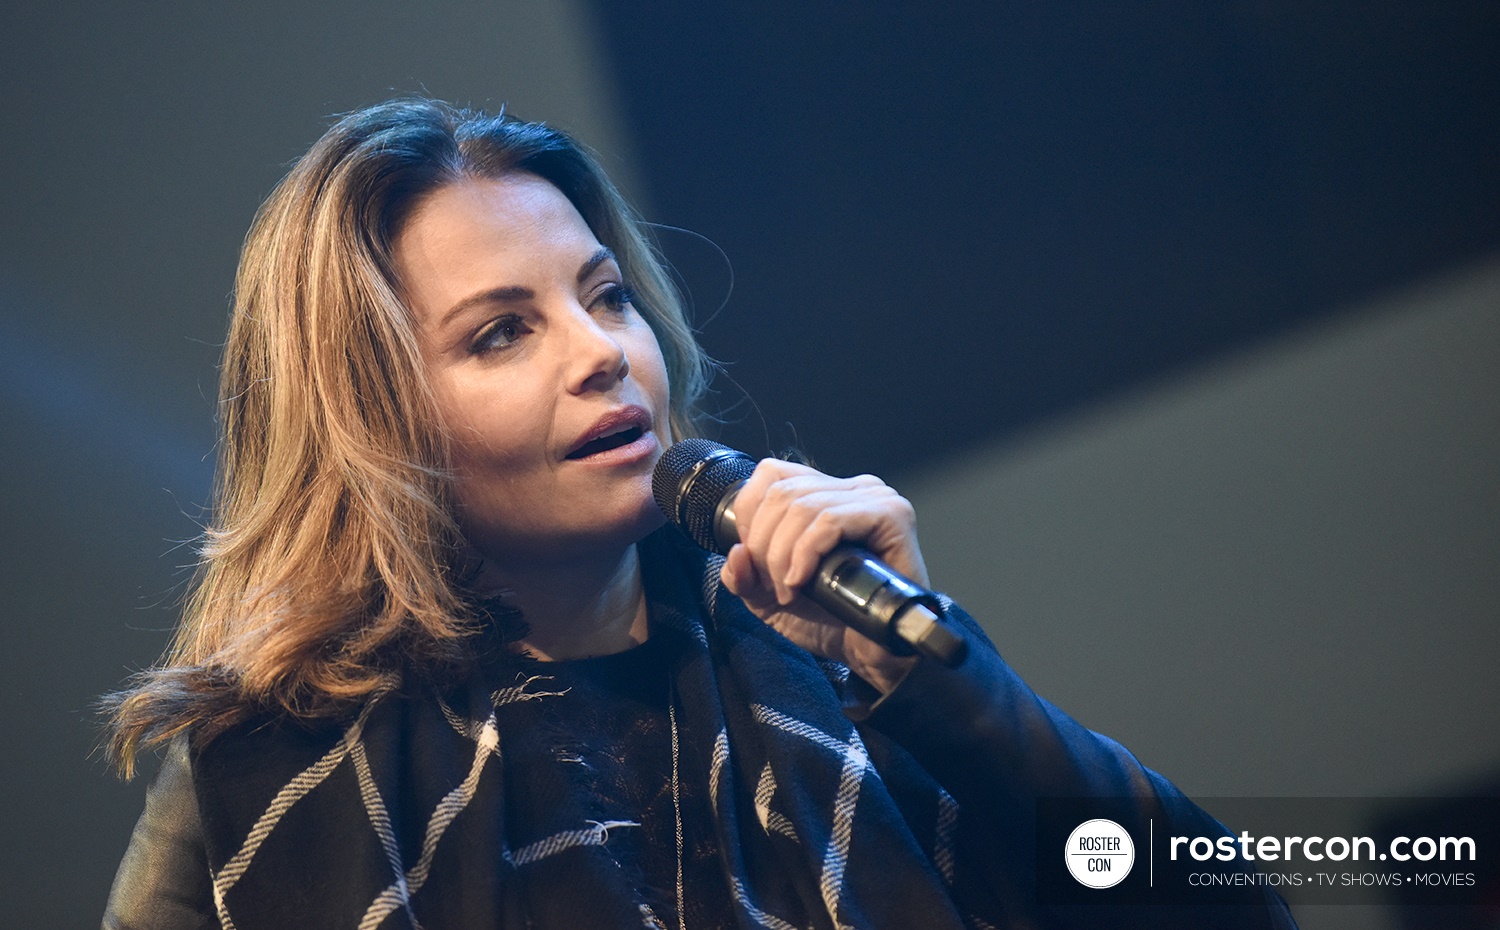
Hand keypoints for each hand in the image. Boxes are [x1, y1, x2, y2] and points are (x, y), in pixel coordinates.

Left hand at [717, 458, 927, 692]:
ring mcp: (874, 499)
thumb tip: (736, 552)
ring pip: (802, 506)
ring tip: (789, 589)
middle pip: (782, 492)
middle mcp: (851, 489)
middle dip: (764, 544)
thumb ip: (743, 575)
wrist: (871, 653)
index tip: (753, 559)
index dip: (750, 515)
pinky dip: (806, 552)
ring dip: (782, 555)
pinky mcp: (891, 516)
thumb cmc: (830, 620)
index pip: (771, 474)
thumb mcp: (767, 597)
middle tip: (771, 583)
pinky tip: (802, 581)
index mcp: (824, 493)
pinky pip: (830, 520)